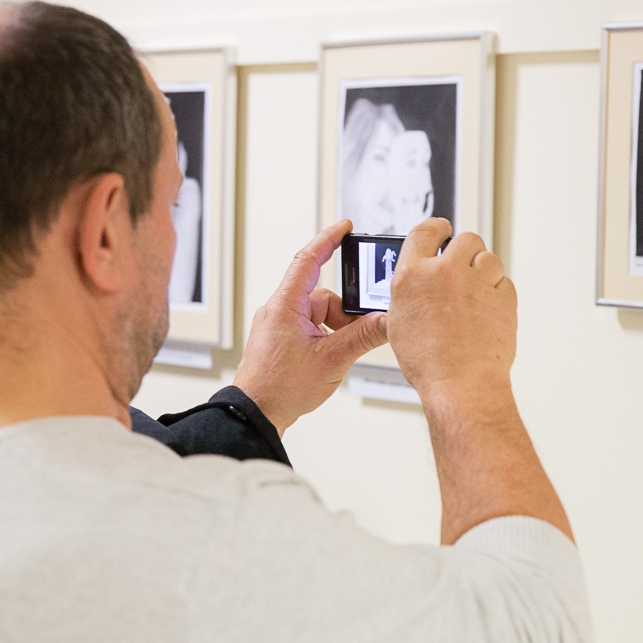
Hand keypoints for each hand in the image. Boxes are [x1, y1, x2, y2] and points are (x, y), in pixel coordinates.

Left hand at [234, 220, 387, 434]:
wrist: (255, 414)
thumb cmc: (280, 388)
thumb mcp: (331, 360)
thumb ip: (363, 337)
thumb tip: (388, 320)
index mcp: (285, 305)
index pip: (308, 260)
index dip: (328, 240)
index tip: (344, 227)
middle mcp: (279, 311)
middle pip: (323, 296)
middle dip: (343, 314)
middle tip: (357, 331)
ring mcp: (279, 326)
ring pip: (319, 315)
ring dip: (335, 331)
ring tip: (338, 356)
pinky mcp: (281, 341)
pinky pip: (311, 329)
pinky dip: (326, 340)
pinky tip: (329, 360)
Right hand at [387, 218, 515, 404]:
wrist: (461, 383)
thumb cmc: (428, 363)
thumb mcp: (401, 324)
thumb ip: (411, 294)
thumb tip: (420, 284)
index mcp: (411, 276)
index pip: (424, 231)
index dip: (436, 227)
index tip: (443, 228)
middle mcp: (444, 272)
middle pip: (465, 239)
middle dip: (466, 251)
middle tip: (465, 267)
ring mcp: (477, 282)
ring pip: (489, 259)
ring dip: (484, 271)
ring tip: (476, 296)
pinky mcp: (503, 297)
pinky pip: (504, 283)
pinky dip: (498, 293)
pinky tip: (487, 313)